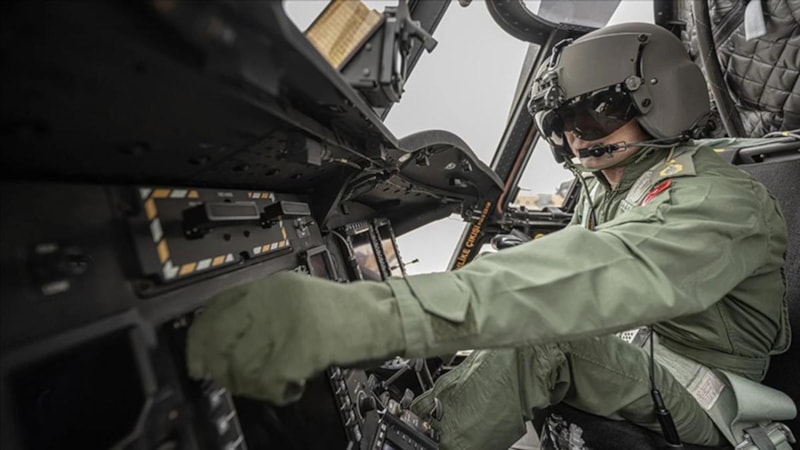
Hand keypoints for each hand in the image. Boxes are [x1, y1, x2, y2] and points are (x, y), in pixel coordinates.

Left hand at [186, 271, 404, 403]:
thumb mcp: (292, 300)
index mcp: (267, 286)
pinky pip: (269, 382)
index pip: (214, 310)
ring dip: (253, 385)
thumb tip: (219, 345)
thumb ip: (259, 314)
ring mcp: (286, 323)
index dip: (198, 341)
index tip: (197, 362)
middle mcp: (271, 300)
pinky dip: (278, 392)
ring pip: (241, 367)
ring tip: (274, 384)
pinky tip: (293, 387)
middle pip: (219, 341)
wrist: (380, 316)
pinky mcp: (302, 347)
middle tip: (230, 381)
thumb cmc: (340, 313)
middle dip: (219, 369)